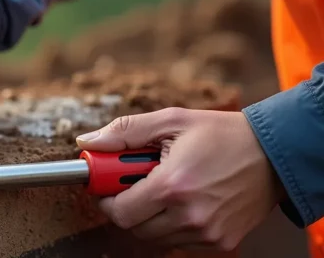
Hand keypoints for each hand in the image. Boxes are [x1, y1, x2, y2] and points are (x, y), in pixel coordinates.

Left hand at [76, 108, 285, 250]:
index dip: (106, 198)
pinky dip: (174, 225)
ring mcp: (206, 232)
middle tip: (137, 184)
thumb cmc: (222, 134)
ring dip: (151, 216)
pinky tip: (187, 201)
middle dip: (128, 206)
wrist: (276, 155)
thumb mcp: (172, 121)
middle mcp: (189, 215)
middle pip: (133, 227)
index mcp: (172, 185)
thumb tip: (87, 143)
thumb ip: (125, 131)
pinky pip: (180, 242)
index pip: (119, 211)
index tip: (107, 185)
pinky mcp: (220, 242)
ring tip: (168, 188)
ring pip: (155, 237)